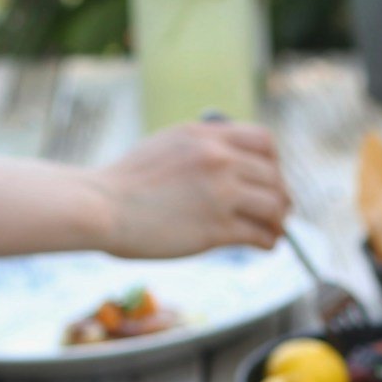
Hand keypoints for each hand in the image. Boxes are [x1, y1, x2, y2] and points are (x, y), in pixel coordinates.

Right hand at [93, 122, 290, 257]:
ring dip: (279, 220)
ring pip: (273, 205)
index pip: (264, 141)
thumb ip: (201, 148)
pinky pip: (259, 233)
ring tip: (275, 232)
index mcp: (206, 135)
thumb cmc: (126, 182)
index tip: (269, 177)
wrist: (101, 206)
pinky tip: (265, 245)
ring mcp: (220, 193)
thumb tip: (232, 164)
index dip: (274, 162)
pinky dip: (269, 241)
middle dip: (280, 195)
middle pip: (273, 175)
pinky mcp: (216, 228)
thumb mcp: (167, 145)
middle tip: (278, 211)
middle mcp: (219, 159)